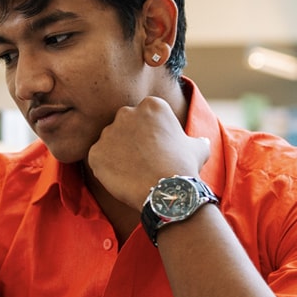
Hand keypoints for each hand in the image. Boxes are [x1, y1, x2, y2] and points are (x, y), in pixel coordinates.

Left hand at [87, 96, 211, 210]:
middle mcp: (126, 113)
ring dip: (117, 154)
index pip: (144, 116)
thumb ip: (195, 140)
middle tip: (143, 160)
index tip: (157, 148)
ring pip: (110, 142)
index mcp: (151, 105)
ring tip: (133, 171)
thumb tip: (201, 142)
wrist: (167, 191)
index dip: (150, 134)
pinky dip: (106, 168)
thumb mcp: (198, 148)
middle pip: (124, 125)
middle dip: (131, 140)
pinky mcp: (95, 153)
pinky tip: (122, 179)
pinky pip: (98, 159)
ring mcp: (108, 133)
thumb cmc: (184, 167)